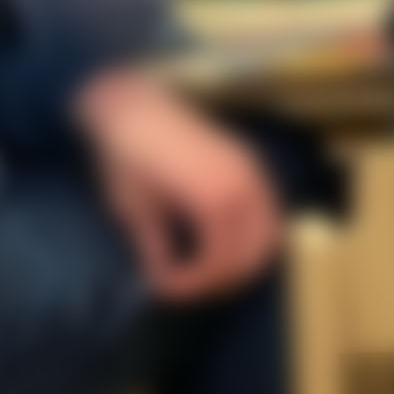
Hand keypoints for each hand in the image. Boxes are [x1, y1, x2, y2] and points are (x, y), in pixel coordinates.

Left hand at [76, 69, 278, 302]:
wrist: (130, 104)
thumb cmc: (125, 154)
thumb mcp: (132, 208)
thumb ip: (155, 247)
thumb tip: (163, 280)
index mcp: (212, 198)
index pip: (220, 260)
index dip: (195, 283)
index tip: (163, 289)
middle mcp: (243, 186)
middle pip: (251, 255)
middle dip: (221, 281)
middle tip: (187, 289)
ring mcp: (252, 174)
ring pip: (268, 237)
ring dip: (242, 262)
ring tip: (207, 272)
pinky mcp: (249, 167)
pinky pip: (267, 214)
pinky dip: (252, 238)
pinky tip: (222, 245)